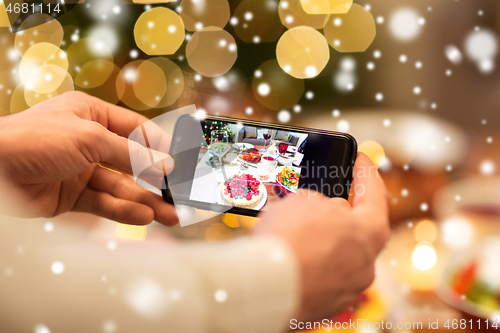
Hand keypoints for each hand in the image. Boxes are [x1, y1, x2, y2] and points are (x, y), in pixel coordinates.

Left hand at [0, 91, 177, 225]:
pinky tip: (144, 216)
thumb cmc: (34, 139)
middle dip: (156, 179)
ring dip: (146, 200)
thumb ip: (130, 154)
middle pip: (132, 161)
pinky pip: (104, 203)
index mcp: (92, 114)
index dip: (160, 145)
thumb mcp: (90, 138)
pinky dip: (124, 210)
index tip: (181, 162)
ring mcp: (81, 170)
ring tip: (170, 215)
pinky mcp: (72, 196)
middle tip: (179, 194)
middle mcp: (89, 141)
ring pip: (121, 186)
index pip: (136, 129)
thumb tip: (166, 165)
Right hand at [253, 152, 388, 321]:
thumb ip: (321, 202)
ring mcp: (346, 287)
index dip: (366, 172)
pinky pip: (319, 274)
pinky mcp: (325, 303)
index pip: (374, 194)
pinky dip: (307, 262)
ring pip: (335, 253)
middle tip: (320, 198)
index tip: (361, 159)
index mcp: (370, 232)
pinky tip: (288, 252)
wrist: (267, 286)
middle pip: (355, 229)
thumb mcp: (304, 200)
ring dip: (318, 239)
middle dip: (337, 212)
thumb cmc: (290, 239)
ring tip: (292, 228)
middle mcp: (365, 263)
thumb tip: (319, 213)